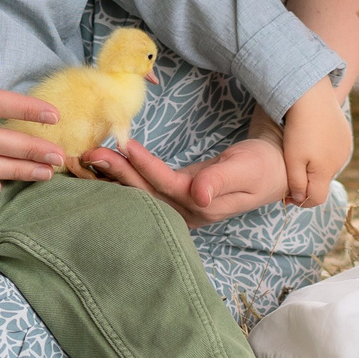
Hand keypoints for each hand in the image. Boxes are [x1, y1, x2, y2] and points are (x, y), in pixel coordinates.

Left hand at [83, 127, 288, 227]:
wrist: (270, 173)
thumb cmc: (262, 167)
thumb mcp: (247, 168)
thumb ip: (222, 179)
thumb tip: (199, 194)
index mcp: (205, 205)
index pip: (167, 185)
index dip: (145, 166)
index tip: (125, 145)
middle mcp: (186, 212)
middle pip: (145, 194)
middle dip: (117, 173)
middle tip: (90, 153)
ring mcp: (178, 209)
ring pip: (139, 195)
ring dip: (112, 177)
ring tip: (87, 159)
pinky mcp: (172, 199)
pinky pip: (142, 190)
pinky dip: (120, 178)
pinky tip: (100, 167)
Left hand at [279, 84, 351, 206]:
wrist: (313, 97)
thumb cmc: (299, 130)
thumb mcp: (292, 160)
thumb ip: (296, 183)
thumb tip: (300, 198)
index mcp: (326, 172)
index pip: (316, 199)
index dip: (301, 201)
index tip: (287, 195)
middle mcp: (340, 163)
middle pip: (322, 183)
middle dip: (307, 182)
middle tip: (291, 170)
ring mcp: (345, 149)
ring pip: (328, 168)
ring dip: (315, 167)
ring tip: (300, 151)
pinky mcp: (345, 136)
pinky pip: (333, 152)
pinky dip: (323, 152)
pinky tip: (312, 140)